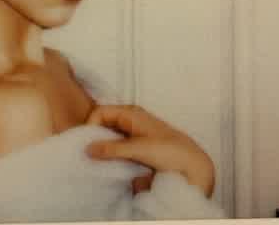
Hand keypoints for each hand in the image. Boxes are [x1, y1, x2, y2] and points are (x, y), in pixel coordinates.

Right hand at [85, 104, 214, 196]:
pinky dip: (112, 153)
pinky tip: (111, 164)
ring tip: (98, 160)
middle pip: (104, 123)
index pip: (100, 112)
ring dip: (103, 146)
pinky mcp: (138, 146)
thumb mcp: (137, 148)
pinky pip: (118, 146)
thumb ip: (112, 148)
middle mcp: (131, 119)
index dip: (91, 125)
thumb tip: (87, 148)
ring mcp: (134, 132)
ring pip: (110, 136)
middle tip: (89, 153)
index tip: (86, 144)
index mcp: (131, 112)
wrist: (192, 164)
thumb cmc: (169, 150)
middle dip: (95, 136)